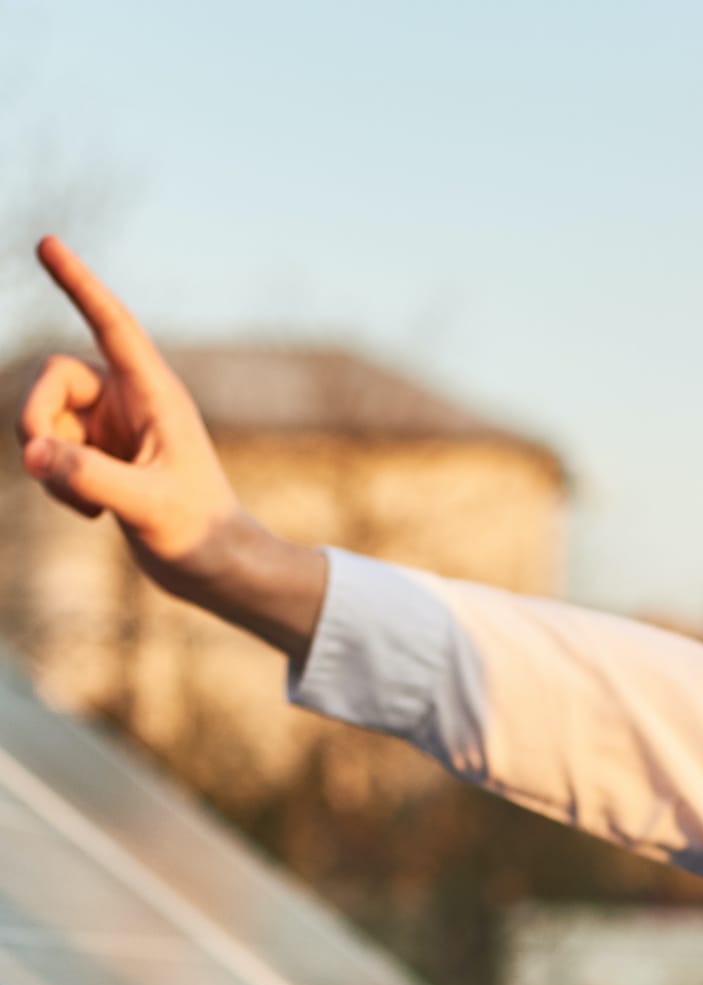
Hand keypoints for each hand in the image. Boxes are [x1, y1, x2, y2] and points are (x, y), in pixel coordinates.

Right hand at [16, 238, 325, 656]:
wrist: (216, 571)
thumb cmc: (200, 536)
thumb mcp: (147, 508)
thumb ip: (89, 478)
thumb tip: (34, 453)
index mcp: (156, 395)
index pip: (111, 324)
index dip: (79, 283)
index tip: (47, 242)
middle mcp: (130, 401)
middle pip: (52, 377)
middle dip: (35, 419)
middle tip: (43, 463)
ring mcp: (111, 427)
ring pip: (43, 418)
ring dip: (48, 462)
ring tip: (86, 506)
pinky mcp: (98, 455)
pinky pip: (48, 451)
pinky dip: (55, 482)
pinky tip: (91, 515)